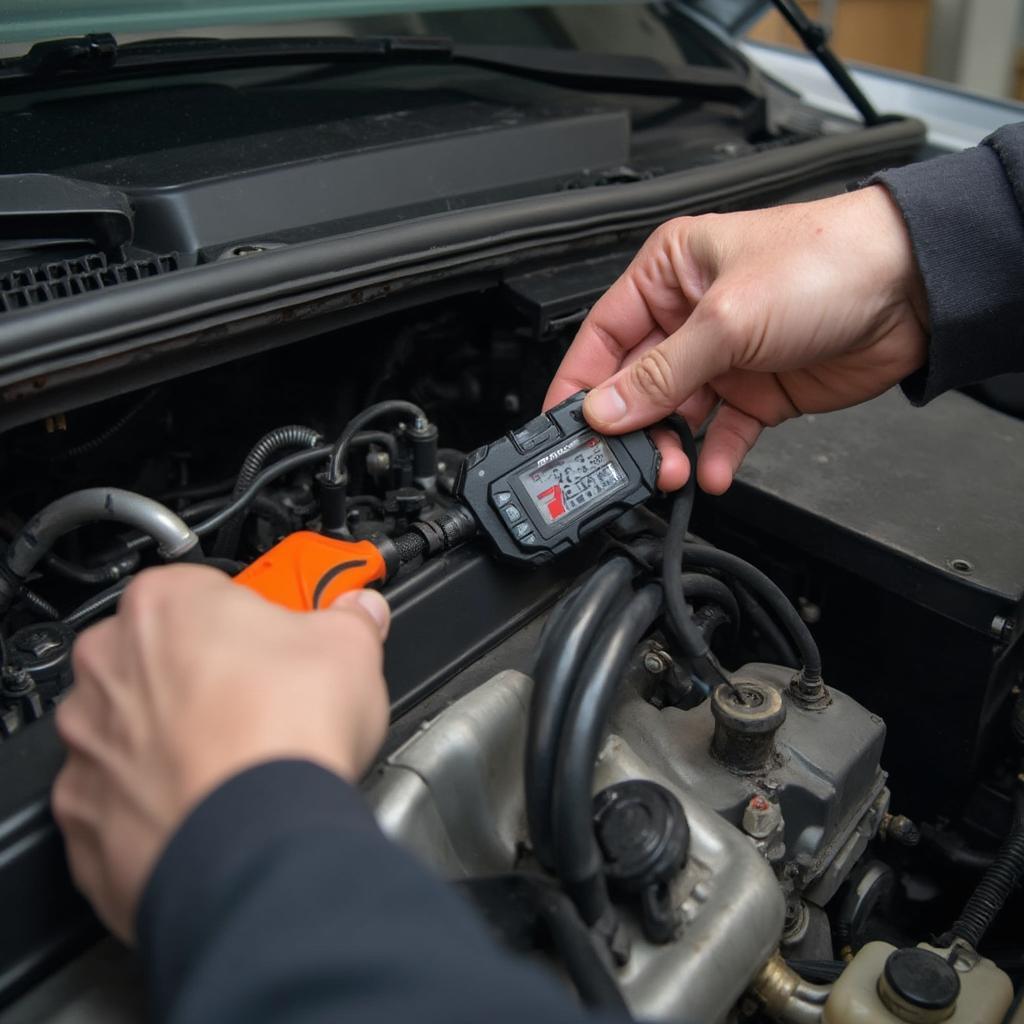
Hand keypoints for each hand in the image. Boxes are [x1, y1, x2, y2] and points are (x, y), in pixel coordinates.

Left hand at [52, 566, 390, 941]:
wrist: (256, 840)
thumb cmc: (283, 735)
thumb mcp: (350, 647)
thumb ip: (349, 617)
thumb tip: (358, 613)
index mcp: (164, 604)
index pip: (205, 589)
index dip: (250, 616)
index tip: (279, 637)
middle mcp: (109, 666)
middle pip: (162, 655)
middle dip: (207, 673)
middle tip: (267, 698)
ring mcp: (88, 742)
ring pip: (135, 725)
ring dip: (176, 736)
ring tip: (243, 759)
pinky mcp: (84, 811)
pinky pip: (120, 794)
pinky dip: (156, 799)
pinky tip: (211, 804)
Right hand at [545, 185, 927, 492]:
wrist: (915, 288)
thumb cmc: (827, 262)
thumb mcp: (726, 318)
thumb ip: (660, 373)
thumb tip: (605, 409)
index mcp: (668, 274)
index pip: (603, 336)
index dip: (579, 383)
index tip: (563, 426)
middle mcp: (689, 316)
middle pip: (635, 384)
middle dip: (629, 426)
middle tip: (622, 461)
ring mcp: (724, 357)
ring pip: (675, 415)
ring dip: (670, 448)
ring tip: (671, 469)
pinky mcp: (758, 392)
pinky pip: (722, 432)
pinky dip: (714, 455)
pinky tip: (711, 471)